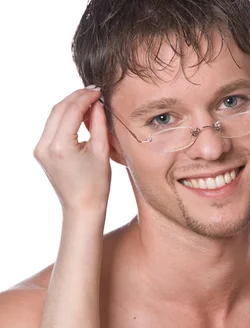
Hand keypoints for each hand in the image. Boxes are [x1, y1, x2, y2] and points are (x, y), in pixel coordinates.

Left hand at [33, 87, 110, 213]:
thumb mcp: (102, 151)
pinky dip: (65, 118)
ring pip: (54, 116)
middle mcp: (44, 145)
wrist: (82, 207)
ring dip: (70, 106)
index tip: (99, 91)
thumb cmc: (96, 185)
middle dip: (76, 98)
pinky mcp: (41, 151)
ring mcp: (40, 148)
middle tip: (94, 92)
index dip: (85, 97)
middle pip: (58, 110)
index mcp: (60, 145)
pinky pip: (52, 127)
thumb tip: (97, 104)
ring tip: (89, 102)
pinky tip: (80, 115)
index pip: (71, 110)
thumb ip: (99, 124)